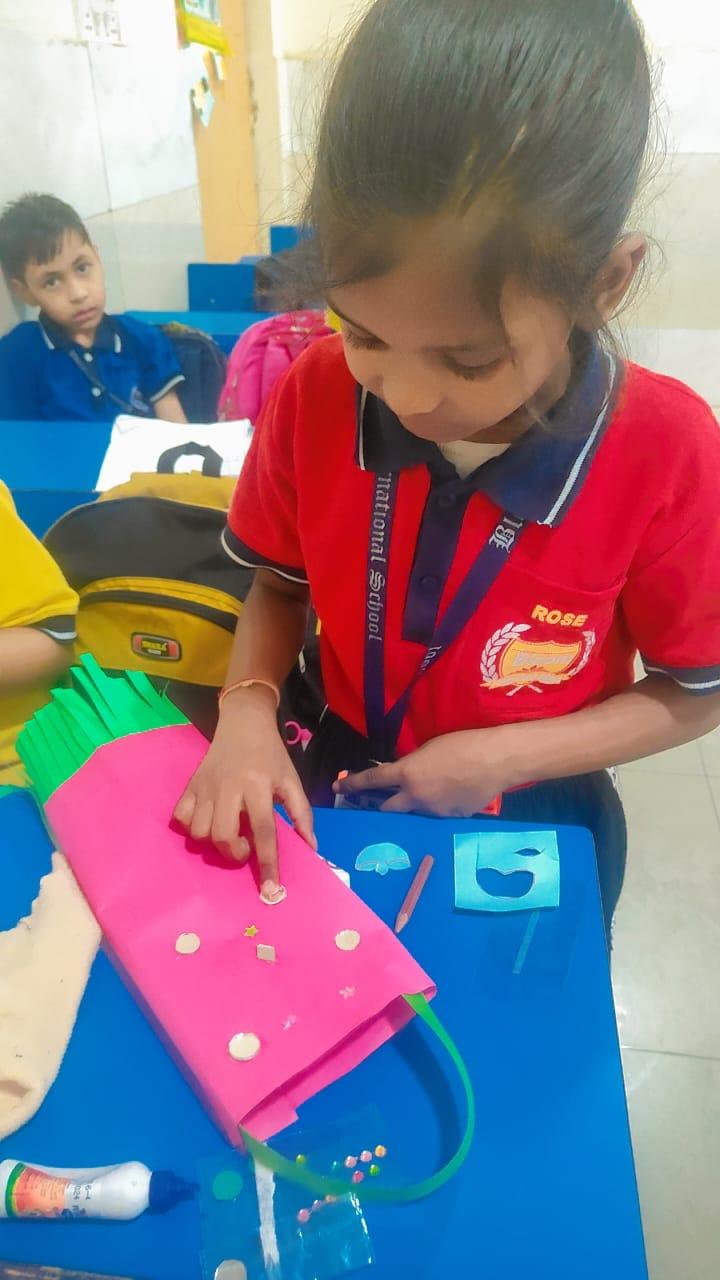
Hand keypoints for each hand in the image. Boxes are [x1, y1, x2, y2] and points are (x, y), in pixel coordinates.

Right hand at [173, 689, 314, 893]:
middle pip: (223, 836)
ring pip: (198, 831)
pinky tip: (206, 823)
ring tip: (228, 834)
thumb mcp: (291, 780)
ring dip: (213, 842)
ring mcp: (205, 787)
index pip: (263, 832)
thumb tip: (310, 849)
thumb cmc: (271, 755)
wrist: (243, 723)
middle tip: (245, 847)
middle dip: (234, 853)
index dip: (268, 863)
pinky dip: (190, 827)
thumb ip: (302, 815)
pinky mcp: (190, 786)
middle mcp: (228, 788)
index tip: (270, 890)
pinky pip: (180, 817)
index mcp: (258, 786)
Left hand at [334, 729, 511, 816]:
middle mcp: (415, 798)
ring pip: (414, 813)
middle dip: (380, 805)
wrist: (497, 760)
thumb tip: (407, 773)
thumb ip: (412, 763)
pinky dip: (438, 807)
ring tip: (430, 791)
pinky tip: (453, 794)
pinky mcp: (451, 819)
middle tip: (378, 801)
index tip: (338, 787)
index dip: (353, 784)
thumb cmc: (464, 744)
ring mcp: (433, 812)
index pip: (372, 781)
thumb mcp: (430, 748)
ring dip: (413, 805)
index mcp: (407, 774)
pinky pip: (438, 815)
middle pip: (387, 809)